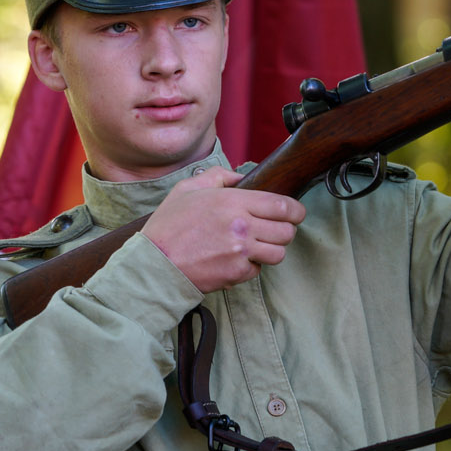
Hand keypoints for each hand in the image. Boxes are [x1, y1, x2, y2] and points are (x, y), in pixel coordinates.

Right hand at [143, 168, 306, 292]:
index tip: (296, 213)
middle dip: (284, 230)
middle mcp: (241, 227)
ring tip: (256, 246)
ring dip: (271, 250)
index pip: (283, 205)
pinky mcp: (236, 273)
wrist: (154, 264)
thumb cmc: (168, 226)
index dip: (296, 210)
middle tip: (273, 230)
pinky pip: (258, 270)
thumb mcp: (187, 190)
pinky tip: (235, 260)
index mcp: (232, 202)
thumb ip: (217, 177)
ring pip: (278, 253)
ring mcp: (240, 252)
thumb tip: (240, 176)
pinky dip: (251, 267)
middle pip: (287, 231)